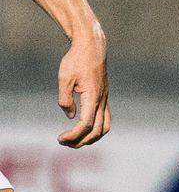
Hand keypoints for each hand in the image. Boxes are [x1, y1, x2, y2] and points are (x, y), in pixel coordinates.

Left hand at [56, 31, 108, 147]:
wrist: (92, 48)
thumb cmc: (76, 60)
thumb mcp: (64, 78)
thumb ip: (65, 99)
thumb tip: (69, 116)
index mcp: (93, 97)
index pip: (86, 124)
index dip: (74, 135)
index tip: (60, 138)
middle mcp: (102, 100)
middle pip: (97, 130)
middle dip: (81, 140)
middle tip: (64, 143)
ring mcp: (105, 99)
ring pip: (105, 126)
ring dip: (92, 137)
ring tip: (76, 140)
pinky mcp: (104, 97)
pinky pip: (105, 119)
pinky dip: (96, 128)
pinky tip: (83, 128)